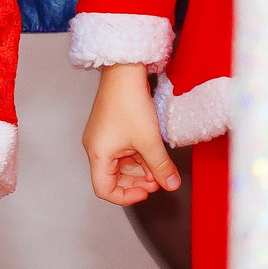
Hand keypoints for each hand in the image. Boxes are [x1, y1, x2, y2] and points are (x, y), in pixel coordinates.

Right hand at [84, 62, 181, 204]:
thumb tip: (171, 185)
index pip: (105, 189)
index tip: (146, 192)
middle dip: (138, 182)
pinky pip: (124, 151)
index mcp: (98, 154)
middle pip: (114, 178)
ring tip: (159, 164)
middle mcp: (96, 148)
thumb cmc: (128, 102)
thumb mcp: (149, 140)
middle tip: (159, 179)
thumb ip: (161, 167)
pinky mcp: (111, 129)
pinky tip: (153, 152)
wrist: (124, 71)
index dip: (126, 197)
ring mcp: (103, 138)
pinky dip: (139, 156)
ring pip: (121, 165)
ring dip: (141, 169)